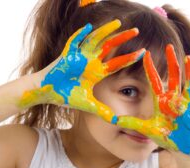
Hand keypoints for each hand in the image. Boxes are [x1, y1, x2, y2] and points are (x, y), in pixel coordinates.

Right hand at [18, 19, 144, 123]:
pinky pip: (74, 42)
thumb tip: (115, 122)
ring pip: (95, 40)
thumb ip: (101, 111)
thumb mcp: (87, 104)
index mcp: (97, 72)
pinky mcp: (66, 55)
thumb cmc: (65, 96)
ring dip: (106, 31)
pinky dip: (80, 34)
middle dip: (122, 38)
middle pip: (110, 46)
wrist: (46, 93)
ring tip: (118, 23)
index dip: (130, 58)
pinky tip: (88, 27)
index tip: (143, 53)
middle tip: (137, 30)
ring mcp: (79, 57)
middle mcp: (91, 62)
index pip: (117, 64)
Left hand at [117, 44, 189, 158]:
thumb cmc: (164, 136)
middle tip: (169, 47)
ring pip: (188, 86)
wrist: (179, 147)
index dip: (150, 68)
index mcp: (161, 101)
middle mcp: (174, 100)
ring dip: (189, 73)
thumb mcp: (146, 128)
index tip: (145, 53)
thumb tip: (113, 119)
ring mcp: (185, 107)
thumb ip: (131, 123)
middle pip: (174, 77)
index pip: (154, 81)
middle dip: (172, 62)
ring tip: (189, 59)